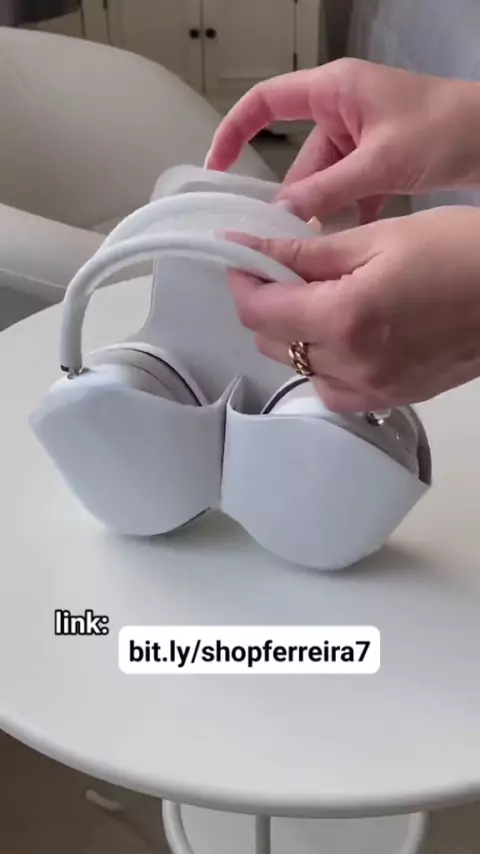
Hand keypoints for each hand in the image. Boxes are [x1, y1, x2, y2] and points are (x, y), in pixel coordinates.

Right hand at [206, 59, 479, 221]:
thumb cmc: (446, 128)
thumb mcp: (380, 162)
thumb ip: (327, 190)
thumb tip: (283, 215)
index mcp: (334, 91)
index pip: (265, 102)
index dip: (235, 133)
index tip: (218, 169)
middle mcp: (342, 109)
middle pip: (299, 157)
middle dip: (297, 197)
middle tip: (286, 238)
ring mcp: (360, 135)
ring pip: (325, 179)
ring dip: (325, 210)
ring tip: (321, 243)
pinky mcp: (377, 156)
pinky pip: (349, 187)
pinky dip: (350, 210)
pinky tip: (353, 235)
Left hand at [226, 207, 479, 411]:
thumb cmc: (460, 251)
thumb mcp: (379, 237)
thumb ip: (306, 251)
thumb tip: (249, 248)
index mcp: (345, 317)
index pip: (259, 311)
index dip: (242, 281)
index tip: (244, 257)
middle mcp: (352, 365)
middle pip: (271, 343)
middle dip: (268, 304)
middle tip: (290, 270)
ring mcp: (372, 389)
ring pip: (299, 369)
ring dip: (294, 335)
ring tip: (323, 300)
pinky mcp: (391, 399)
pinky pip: (334, 390)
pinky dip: (325, 363)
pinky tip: (344, 335)